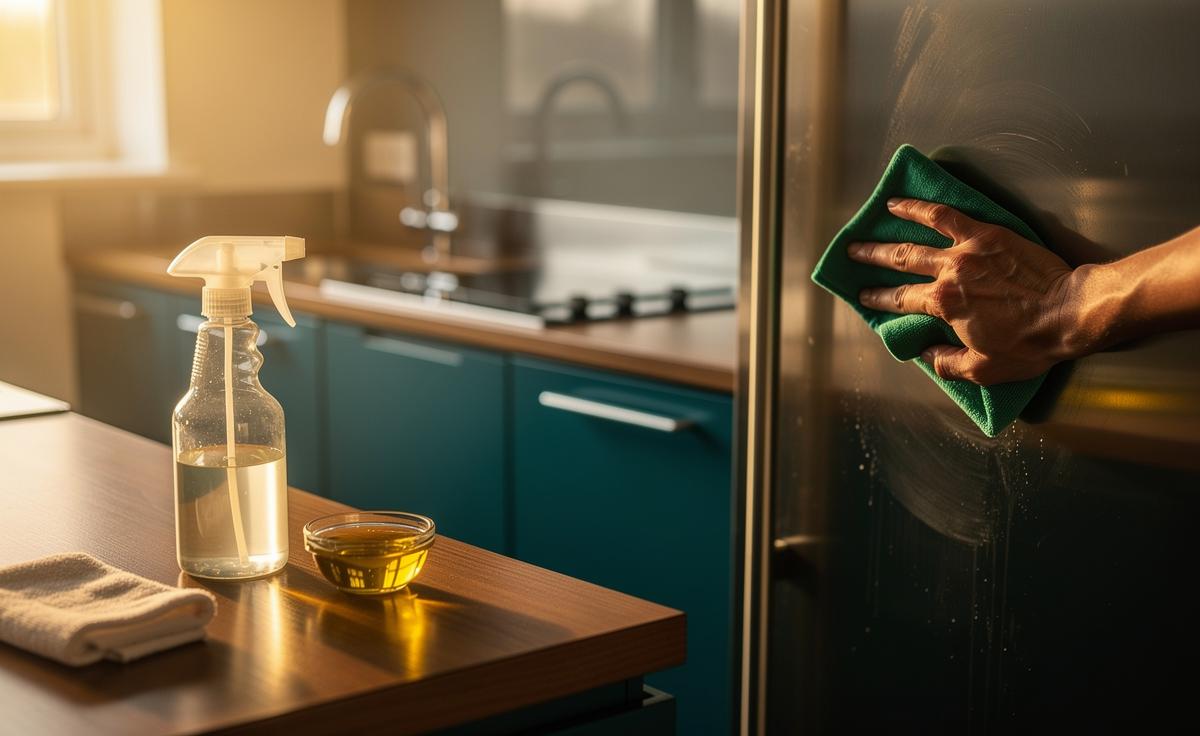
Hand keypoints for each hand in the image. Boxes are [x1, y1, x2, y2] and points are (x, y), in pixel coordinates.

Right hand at [848, 198, 1083, 384]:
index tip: (863, 294)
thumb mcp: (985, 369)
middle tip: (853, 254)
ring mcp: (967, 250)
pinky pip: (946, 215)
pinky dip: (920, 207)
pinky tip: (902, 202)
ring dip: (888, 233)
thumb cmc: (1031, 344)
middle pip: (900, 262)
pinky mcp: (987, 234)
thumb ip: (948, 363)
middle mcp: (948, 274)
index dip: (879, 298)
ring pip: (917, 236)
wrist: (1069, 312)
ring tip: (869, 229)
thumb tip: (926, 355)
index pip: (901, 299)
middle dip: (872, 259)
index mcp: (944, 305)